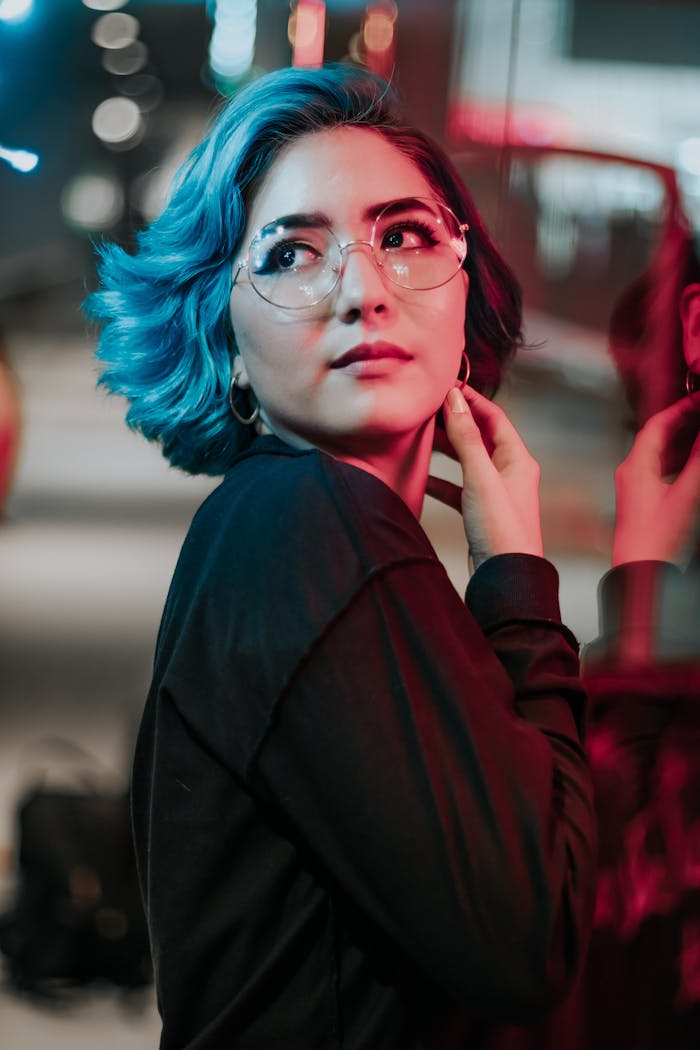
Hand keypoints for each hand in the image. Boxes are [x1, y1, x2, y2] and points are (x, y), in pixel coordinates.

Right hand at [427, 386, 543, 568]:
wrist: (506, 577)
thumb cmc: (501, 529)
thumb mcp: (480, 477)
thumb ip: (466, 438)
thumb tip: (454, 400)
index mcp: (517, 459)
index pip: (493, 417)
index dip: (470, 399)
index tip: (445, 386)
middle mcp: (509, 473)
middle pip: (479, 437)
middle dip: (454, 421)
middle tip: (427, 409)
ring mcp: (494, 493)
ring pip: (466, 462)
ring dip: (445, 449)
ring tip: (420, 436)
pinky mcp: (480, 512)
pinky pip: (458, 488)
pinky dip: (440, 480)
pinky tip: (421, 477)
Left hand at [612, 395, 699, 566]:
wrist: (639, 569)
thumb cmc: (654, 538)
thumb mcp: (685, 494)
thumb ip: (697, 461)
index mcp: (635, 466)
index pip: (656, 425)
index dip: (679, 409)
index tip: (698, 400)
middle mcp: (630, 472)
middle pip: (656, 436)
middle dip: (682, 422)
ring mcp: (634, 485)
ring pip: (658, 452)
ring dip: (681, 441)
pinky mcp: (641, 498)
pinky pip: (659, 468)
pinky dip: (677, 459)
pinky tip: (691, 462)